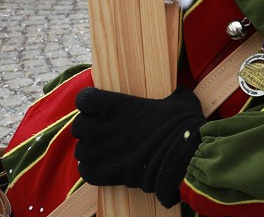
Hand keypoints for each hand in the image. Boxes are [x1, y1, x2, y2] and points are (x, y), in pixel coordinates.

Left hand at [72, 86, 204, 207]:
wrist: (182, 157)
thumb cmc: (181, 124)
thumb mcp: (180, 100)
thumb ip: (172, 94)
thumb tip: (178, 92)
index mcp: (115, 105)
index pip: (84, 99)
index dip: (91, 102)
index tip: (100, 106)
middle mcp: (101, 127)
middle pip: (78, 125)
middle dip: (89, 127)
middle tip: (104, 130)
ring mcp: (99, 151)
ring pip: (81, 149)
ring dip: (91, 149)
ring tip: (106, 151)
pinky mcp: (101, 173)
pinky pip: (85, 170)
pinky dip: (92, 169)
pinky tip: (105, 166)